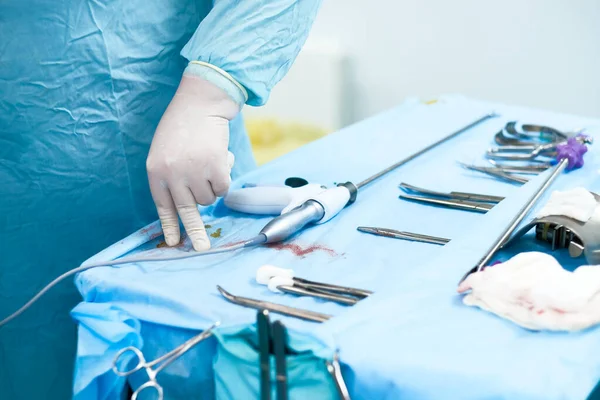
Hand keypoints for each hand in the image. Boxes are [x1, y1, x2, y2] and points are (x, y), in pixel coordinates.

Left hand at [147, 74, 238, 250]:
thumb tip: (193, 204)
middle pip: (187, 211)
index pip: (163, 205)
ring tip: (208, 162)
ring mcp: (194, 172)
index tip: (173, 242)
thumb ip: (172, 176)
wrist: (200, 102)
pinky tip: (219, 158)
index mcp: (156, 171)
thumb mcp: (165, 151)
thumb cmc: (183, 125)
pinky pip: (223, 187)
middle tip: (202, 248)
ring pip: (209, 198)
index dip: (169, 224)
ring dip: (212, 185)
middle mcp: (173, 174)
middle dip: (195, 232)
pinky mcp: (215, 168)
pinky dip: (224, 176)